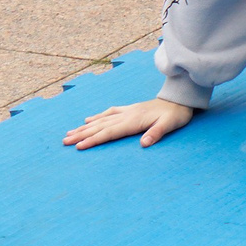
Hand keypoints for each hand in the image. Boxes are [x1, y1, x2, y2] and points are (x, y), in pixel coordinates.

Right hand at [62, 97, 193, 149]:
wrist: (180, 99)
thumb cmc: (176, 114)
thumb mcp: (170, 124)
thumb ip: (156, 133)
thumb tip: (144, 144)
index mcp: (134, 120)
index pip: (109, 132)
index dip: (93, 139)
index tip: (79, 146)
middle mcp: (127, 115)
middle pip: (100, 126)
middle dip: (82, 134)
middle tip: (64, 141)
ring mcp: (127, 111)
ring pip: (101, 119)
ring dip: (85, 127)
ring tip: (70, 133)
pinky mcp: (130, 109)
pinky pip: (109, 113)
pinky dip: (97, 117)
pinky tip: (89, 120)